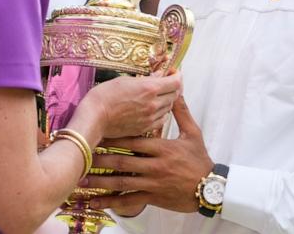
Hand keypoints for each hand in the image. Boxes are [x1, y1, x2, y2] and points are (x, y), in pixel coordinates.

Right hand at [82, 74, 181, 138]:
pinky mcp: (145, 128)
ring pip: (169, 108)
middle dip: (173, 86)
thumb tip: (159, 75)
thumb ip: (146, 79)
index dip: (177, 75)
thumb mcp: (125, 80)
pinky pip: (161, 120)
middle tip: (167, 81)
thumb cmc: (104, 96)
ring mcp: (150, 118)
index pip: (176, 81)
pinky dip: (161, 113)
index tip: (173, 72)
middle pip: (175, 94)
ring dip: (167, 100)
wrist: (94, 118)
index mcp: (150, 88)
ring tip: (157, 95)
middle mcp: (154, 104)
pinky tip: (152, 109)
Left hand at [84, 96, 212, 212]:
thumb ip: (182, 112)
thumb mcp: (193, 133)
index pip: (133, 142)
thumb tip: (177, 90)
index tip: (98, 135)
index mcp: (163, 148)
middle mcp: (155, 166)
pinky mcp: (153, 197)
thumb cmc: (200, 159)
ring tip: (83, 178)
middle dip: (101, 159)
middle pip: (123, 162)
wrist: (210, 188)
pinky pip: (129, 201)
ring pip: (122, 182)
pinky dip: (112, 202)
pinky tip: (96, 202)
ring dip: (101, 181)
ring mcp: (153, 183)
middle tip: (83, 155)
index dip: (114, 139)